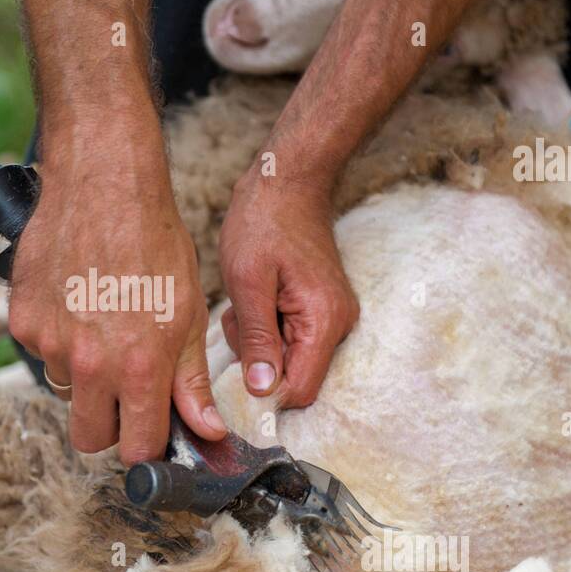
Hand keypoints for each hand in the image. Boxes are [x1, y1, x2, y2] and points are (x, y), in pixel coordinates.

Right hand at [9, 109, 226, 463]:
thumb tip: (205, 429)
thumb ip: (191, 379)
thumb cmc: (154, 242)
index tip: (152, 432)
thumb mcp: (188, 312)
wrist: (104, 185)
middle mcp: (88, 363)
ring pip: (66, 392)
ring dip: (84, 377)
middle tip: (126, 392)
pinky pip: (41, 354)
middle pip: (90, 438)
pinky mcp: (23, 321)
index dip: (148, 446)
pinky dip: (58, 340)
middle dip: (110, 426)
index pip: (137, 448)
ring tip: (104, 328)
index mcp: (138, 367)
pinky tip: (78, 305)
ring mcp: (50, 343)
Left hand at [218, 174, 358, 408]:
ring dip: (258, 341)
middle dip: (258, 360)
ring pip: (289, 358)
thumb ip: (257, 340)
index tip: (232, 371)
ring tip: (244, 303)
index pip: (300, 390)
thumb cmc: (263, 223)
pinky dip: (265, 326)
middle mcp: (338, 324)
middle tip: (238, 319)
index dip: (264, 391)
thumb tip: (262, 391)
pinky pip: (290, 338)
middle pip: (294, 376)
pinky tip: (254, 299)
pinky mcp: (320, 308)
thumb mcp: (248, 283)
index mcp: (324, 321)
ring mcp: (332, 316)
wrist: (287, 180)